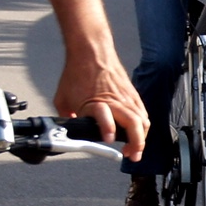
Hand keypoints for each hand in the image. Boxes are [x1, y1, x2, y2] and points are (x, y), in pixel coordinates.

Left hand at [55, 45, 145, 162]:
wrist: (91, 50)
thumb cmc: (77, 72)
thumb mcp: (62, 98)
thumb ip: (66, 117)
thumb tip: (68, 130)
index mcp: (96, 102)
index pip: (105, 118)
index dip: (108, 130)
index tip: (109, 141)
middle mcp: (115, 101)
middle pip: (135, 124)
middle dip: (136, 143)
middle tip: (132, 155)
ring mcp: (126, 97)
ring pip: (143, 121)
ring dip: (141, 138)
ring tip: (135, 148)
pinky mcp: (132, 93)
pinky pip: (143, 113)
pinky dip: (142, 126)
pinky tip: (137, 132)